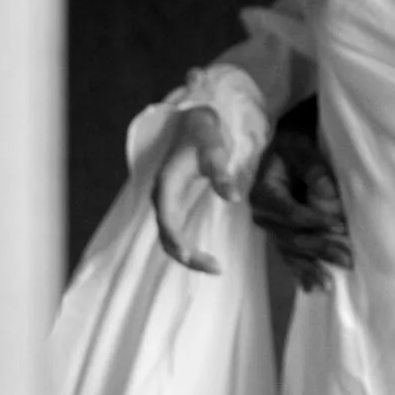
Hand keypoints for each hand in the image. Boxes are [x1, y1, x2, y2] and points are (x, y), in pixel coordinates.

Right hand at [152, 104, 243, 274]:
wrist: (193, 126)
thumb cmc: (204, 137)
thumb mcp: (215, 151)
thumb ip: (221, 174)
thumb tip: (233, 198)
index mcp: (166, 185)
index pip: (167, 220)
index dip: (177, 240)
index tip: (192, 257)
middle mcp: (161, 198)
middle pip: (166, 237)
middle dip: (188, 256)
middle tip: (216, 268)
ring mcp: (165, 204)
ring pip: (169, 239)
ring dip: (188, 256)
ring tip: (215, 267)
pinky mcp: (173, 207)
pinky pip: (175, 234)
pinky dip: (187, 249)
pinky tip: (206, 257)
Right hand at [248, 123, 350, 292]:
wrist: (288, 143)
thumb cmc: (294, 141)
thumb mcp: (300, 144)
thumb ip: (312, 165)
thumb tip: (327, 191)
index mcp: (263, 192)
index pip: (289, 213)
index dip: (313, 221)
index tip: (338, 225)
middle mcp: (263, 214)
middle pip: (291, 237)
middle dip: (318, 249)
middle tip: (346, 258)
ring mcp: (272, 228)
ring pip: (290, 252)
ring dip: (310, 268)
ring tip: (328, 284)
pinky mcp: (281, 235)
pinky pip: (290, 257)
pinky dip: (301, 272)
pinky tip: (313, 288)